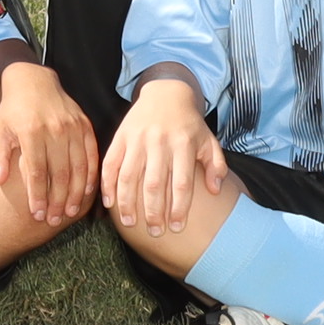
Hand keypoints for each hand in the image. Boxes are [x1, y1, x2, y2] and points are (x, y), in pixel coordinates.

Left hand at [0, 62, 97, 228]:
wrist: (33, 81)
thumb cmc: (13, 111)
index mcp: (31, 131)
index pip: (37, 171)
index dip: (38, 195)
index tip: (37, 214)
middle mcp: (54, 129)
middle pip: (60, 173)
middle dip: (58, 200)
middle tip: (54, 220)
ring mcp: (72, 126)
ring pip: (78, 166)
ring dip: (76, 193)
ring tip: (70, 212)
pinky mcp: (84, 124)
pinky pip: (91, 154)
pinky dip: (90, 175)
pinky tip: (87, 192)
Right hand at [99, 79, 231, 238]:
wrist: (166, 92)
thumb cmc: (189, 123)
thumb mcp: (208, 140)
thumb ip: (215, 165)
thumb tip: (216, 190)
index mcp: (183, 144)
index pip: (181, 183)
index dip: (179, 208)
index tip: (177, 228)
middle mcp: (160, 142)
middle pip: (154, 183)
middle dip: (153, 211)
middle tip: (154, 232)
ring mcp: (138, 139)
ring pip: (130, 176)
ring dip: (128, 202)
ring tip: (130, 223)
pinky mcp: (121, 136)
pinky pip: (110, 163)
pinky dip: (108, 184)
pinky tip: (109, 203)